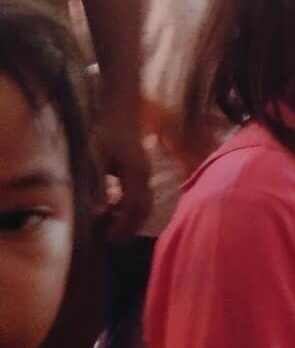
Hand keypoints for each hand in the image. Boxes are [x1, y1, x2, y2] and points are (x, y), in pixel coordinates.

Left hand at [98, 104, 152, 238]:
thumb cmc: (106, 131)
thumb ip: (97, 184)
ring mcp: (146, 171)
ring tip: (111, 227)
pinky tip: (114, 207)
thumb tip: (97, 211)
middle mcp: (145, 175)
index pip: (134, 208)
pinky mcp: (141, 168)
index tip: (107, 238)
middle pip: (145, 209)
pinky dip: (130, 206)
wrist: (120, 107)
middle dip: (130, 226)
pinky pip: (141, 193)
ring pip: (145, 202)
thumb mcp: (96, 158)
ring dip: (131, 217)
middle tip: (110, 239)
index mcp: (136, 174)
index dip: (122, 226)